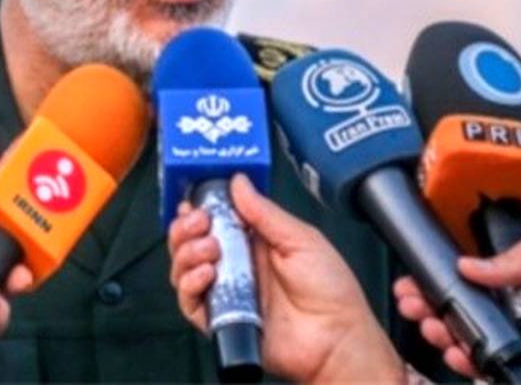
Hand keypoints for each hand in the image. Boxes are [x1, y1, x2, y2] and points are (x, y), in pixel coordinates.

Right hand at [168, 174, 404, 383]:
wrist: (336, 337)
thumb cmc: (330, 291)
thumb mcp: (301, 239)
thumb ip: (265, 212)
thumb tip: (239, 183)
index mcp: (255, 242)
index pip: (214, 219)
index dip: (199, 208)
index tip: (197, 200)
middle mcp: (236, 265)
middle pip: (191, 241)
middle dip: (186, 227)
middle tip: (199, 222)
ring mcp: (227, 292)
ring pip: (184, 267)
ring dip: (187, 252)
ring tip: (210, 248)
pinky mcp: (221, 318)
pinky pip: (190, 302)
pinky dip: (190, 283)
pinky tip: (206, 274)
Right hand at [394, 222, 520, 377]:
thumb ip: (505, 260)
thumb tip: (464, 267)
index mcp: (508, 275)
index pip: (460, 280)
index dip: (432, 282)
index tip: (411, 283)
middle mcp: (509, 306)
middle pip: (457, 313)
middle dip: (427, 310)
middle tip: (412, 305)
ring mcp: (520, 336)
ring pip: (470, 341)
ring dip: (444, 335)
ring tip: (432, 326)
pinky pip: (498, 367)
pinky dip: (474, 364)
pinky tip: (459, 353)